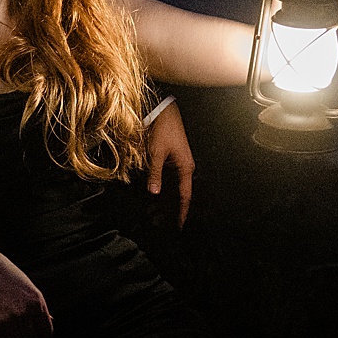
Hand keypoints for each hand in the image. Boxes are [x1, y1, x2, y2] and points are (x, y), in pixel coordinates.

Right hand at [0, 239, 53, 337]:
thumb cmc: (1, 272)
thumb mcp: (26, 285)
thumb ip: (38, 304)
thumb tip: (50, 320)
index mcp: (36, 302)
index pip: (46, 333)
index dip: (40, 337)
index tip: (34, 335)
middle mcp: (24, 313)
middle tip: (19, 334)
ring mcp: (7, 321)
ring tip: (9, 334)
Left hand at [143, 99, 195, 227]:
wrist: (163, 111)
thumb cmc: (163, 129)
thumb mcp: (156, 153)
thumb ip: (154, 173)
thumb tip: (153, 192)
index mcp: (185, 167)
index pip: (185, 195)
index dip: (182, 212)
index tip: (179, 226)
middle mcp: (184, 167)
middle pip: (178, 194)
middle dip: (168, 210)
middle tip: (157, 223)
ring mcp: (177, 164)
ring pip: (172, 188)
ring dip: (163, 201)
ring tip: (152, 214)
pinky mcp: (170, 160)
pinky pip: (167, 180)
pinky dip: (160, 189)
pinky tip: (152, 197)